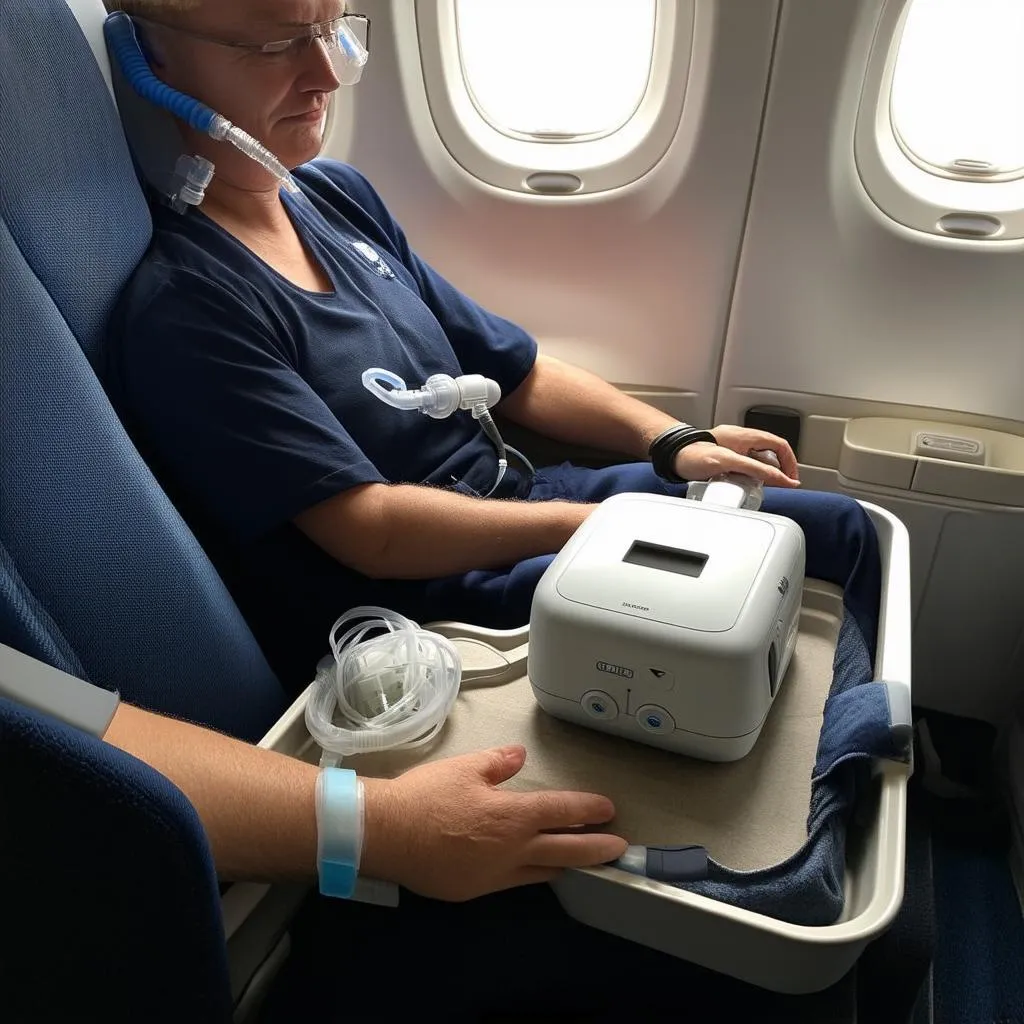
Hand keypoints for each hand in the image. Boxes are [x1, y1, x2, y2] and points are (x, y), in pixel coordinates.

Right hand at [359, 745, 626, 900]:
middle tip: (618, 847)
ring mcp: (494, 876)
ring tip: (582, 860)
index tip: (609, 810)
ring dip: (565, 864)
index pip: (561, 812)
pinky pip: (513, 882)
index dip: (589, 810)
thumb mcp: (464, 769)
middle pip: (566, 851)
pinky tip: (530, 867)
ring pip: (543, 873)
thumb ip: (498, 763)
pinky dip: (530, 873)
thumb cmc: (426, 797)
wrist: (385, 835)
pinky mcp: (475, 891)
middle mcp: (511, 851)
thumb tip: (519, 757)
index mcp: (512, 817)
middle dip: (596, 848)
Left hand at [672, 425, 799, 486]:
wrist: (673, 456)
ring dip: (763, 474)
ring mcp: (732, 449)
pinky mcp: (724, 458)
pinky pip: (744, 467)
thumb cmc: (694, 455)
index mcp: (746, 436)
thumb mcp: (731, 462)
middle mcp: (740, 440)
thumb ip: (757, 470)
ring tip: (764, 487)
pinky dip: (749, 476)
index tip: (791, 479)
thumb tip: (781, 479)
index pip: (780, 445)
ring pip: (757, 460)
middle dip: (778, 469)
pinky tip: (745, 486)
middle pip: (770, 453)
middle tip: (780, 485)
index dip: (789, 462)